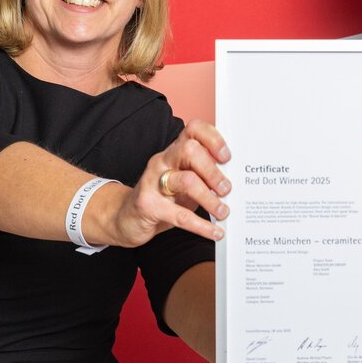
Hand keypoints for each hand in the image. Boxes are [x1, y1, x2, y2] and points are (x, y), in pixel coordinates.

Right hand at [114, 119, 230, 245]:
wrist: (125, 218)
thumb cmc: (163, 198)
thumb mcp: (184, 182)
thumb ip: (204, 176)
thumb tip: (236, 180)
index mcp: (174, 151)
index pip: (193, 129)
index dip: (213, 138)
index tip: (227, 157)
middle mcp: (162, 161)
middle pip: (190, 150)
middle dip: (213, 170)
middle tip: (226, 189)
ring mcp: (152, 181)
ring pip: (186, 180)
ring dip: (210, 198)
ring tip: (223, 211)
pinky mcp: (148, 205)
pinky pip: (179, 215)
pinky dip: (201, 226)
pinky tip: (214, 232)